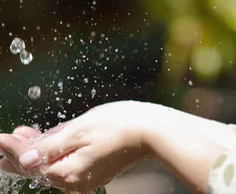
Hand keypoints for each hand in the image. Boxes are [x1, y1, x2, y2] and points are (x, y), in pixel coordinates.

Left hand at [0, 101, 152, 191]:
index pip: (31, 162)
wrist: (152, 131)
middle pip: (39, 168)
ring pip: (52, 165)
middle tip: (2, 141)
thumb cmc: (119, 124)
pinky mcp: (94, 170)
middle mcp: (75, 181)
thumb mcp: (80, 129)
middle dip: (19, 153)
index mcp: (69, 172)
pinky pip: (65, 163)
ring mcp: (85, 177)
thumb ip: (51, 145)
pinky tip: (48, 140)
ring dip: (35, 150)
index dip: (12, 149)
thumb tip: (24, 158)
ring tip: (19, 136)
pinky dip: (53, 152)